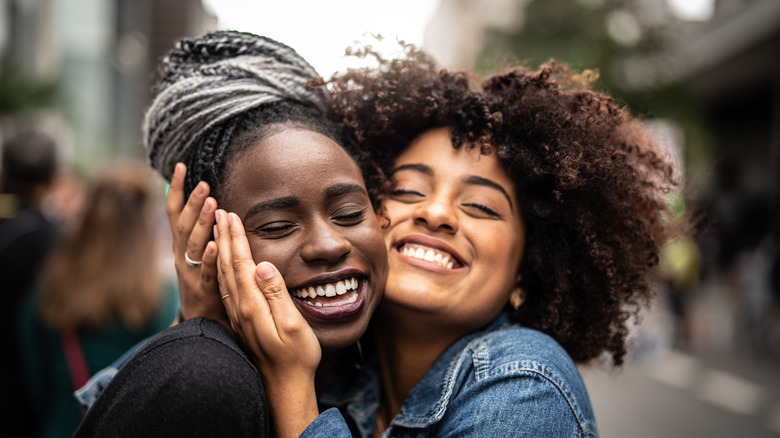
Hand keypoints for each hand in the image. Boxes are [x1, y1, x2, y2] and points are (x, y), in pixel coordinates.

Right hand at [167, 163, 225, 325]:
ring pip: (194, 245)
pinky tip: (217, 244)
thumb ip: (198, 230)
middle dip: (192, 203)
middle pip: (184, 226)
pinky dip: (210, 257)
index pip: (174, 213)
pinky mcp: (203, 289)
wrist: (200, 321)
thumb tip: (203, 200)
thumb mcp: (195, 254)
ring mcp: (190, 272)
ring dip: (202, 223)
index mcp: (180, 245)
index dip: (176, 190)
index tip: (181, 166)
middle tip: (204, 184)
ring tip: (211, 203)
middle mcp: (181, 256)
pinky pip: (206, 271)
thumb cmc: (202, 281)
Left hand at [214, 209, 320, 437]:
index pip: (241, 263)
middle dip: (223, 236)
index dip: (236, 237)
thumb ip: (276, 294)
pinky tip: (223, 262)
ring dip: (220, 249)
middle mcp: (240, 308)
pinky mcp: (241, 321)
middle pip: (228, 265)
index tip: (231, 213)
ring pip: (224, 275)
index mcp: (252, 305)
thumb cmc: (296, 357)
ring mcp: (238, 316)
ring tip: (217, 229)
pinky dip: (222, 267)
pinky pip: (226, 287)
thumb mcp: (293, 325)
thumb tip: (262, 265)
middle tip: (218, 210)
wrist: (284, 386)